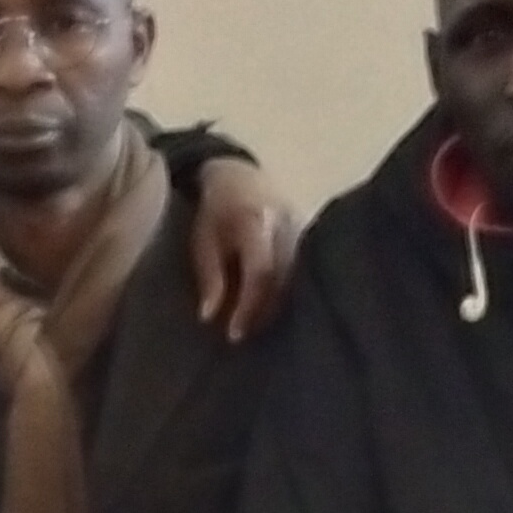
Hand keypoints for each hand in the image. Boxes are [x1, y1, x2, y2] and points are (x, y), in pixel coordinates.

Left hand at [187, 157, 301, 342]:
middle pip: (283, 280)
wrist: (240, 177)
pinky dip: (288, 294)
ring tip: (256, 327)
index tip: (234, 333)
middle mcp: (287, 226)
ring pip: (297, 280)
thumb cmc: (216, 212)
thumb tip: (209, 317)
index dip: (249, 306)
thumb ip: (210, 277)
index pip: (260, 272)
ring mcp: (303, 230)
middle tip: (243, 335)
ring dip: (276, 307)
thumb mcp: (203, 241)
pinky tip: (274, 310)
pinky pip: (303, 272)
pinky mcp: (309, 236)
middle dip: (262, 313)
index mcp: (257, 222)